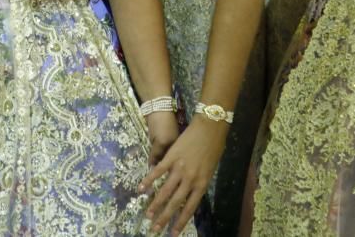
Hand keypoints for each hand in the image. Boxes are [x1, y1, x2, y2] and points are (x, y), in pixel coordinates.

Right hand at [139, 118, 227, 234]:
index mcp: (202, 184)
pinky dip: (148, 180)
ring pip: (165, 190)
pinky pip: (158, 171)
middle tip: (155, 228)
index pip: (190, 208)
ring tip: (147, 214)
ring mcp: (180, 169)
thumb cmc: (213, 148)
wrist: (210, 128)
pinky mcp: (171, 157)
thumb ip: (198, 183)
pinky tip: (141, 188)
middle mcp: (190, 180)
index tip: (173, 233)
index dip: (181, 222)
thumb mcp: (209, 170)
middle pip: (175, 203)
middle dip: (164, 217)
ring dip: (155, 204)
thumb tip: (186, 194)